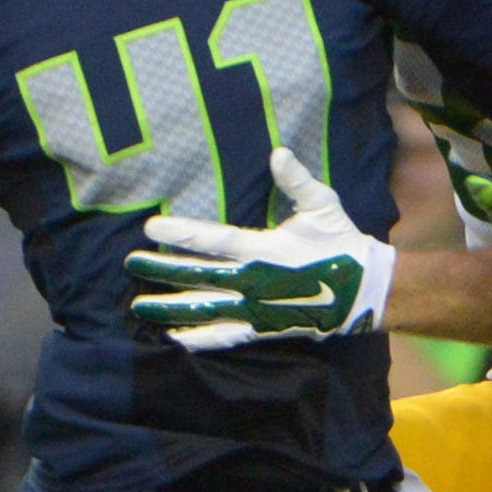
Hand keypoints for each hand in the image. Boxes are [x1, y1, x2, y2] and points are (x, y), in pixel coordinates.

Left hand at [126, 147, 395, 349]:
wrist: (362, 290)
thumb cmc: (339, 242)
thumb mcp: (322, 205)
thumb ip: (296, 181)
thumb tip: (277, 152)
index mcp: (263, 249)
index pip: (212, 241)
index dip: (180, 235)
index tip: (150, 229)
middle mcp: (252, 282)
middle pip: (197, 276)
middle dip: (161, 269)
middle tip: (130, 263)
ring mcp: (255, 309)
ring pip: (204, 309)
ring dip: (169, 307)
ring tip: (138, 306)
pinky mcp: (262, 328)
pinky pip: (224, 337)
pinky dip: (199, 339)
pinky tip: (174, 339)